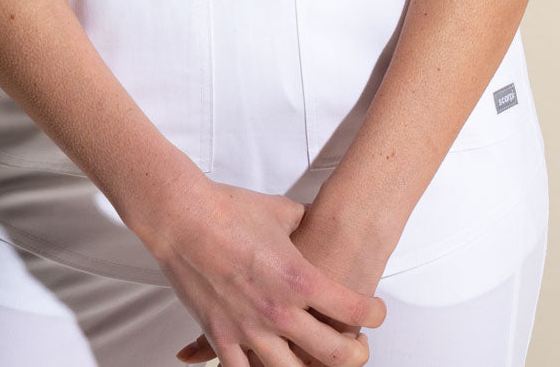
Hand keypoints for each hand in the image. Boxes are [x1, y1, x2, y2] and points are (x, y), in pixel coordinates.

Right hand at [142, 178, 384, 366]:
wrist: (183, 217)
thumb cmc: (229, 209)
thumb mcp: (280, 210)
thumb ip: (301, 221)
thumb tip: (309, 219)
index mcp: (299, 278)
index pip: (353, 308)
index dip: (374, 313)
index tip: (376, 312)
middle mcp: (280, 310)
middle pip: (334, 353)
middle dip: (354, 354)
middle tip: (358, 346)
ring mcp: (250, 328)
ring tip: (315, 360)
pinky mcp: (222, 336)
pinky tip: (267, 364)